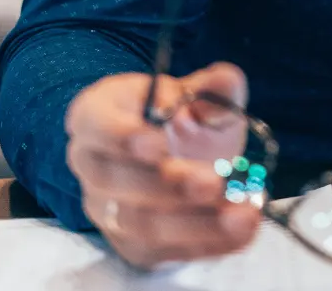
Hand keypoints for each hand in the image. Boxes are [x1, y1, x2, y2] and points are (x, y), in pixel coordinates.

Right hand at [65, 63, 260, 268]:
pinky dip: (203, 243)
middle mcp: (91, 163)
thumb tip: (225, 79)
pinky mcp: (129, 242)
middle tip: (213, 182)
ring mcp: (105, 208)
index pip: (96, 124)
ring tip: (239, 215)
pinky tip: (239, 232)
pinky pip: (159, 252)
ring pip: (136, 223)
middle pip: (115, 181)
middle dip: (167, 185)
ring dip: (191, 223)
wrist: (182, 151)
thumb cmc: (183, 114)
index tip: (160, 141)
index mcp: (97, 114)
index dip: (123, 136)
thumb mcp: (199, 94)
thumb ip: (213, 88)